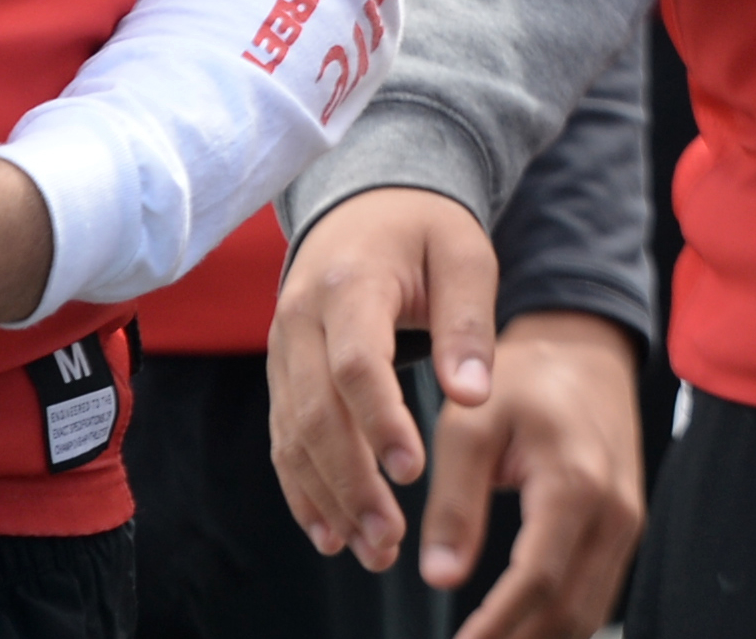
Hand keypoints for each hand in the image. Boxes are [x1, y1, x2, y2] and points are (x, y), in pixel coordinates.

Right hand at [269, 186, 498, 568]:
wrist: (365, 204)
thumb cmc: (425, 229)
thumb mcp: (464, 255)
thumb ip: (470, 323)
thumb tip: (473, 396)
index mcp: (349, 282)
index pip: (355, 362)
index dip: (380, 421)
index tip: (413, 473)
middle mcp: (301, 318)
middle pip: (315, 412)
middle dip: (351, 482)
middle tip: (389, 540)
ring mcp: (283, 348)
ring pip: (292, 435)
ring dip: (328, 498)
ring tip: (370, 550)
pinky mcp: (282, 372)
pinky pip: (283, 438)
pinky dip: (303, 488)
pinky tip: (330, 531)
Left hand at [422, 309, 644, 638]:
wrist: (583, 347)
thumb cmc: (524, 378)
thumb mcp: (472, 424)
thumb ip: (455, 502)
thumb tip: (439, 576)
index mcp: (574, 481)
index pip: (537, 579)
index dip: (495, 626)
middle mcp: (613, 510)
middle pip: (568, 610)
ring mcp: (626, 522)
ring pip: (588, 613)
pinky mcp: (625, 527)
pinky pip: (597, 594)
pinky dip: (559, 623)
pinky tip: (519, 629)